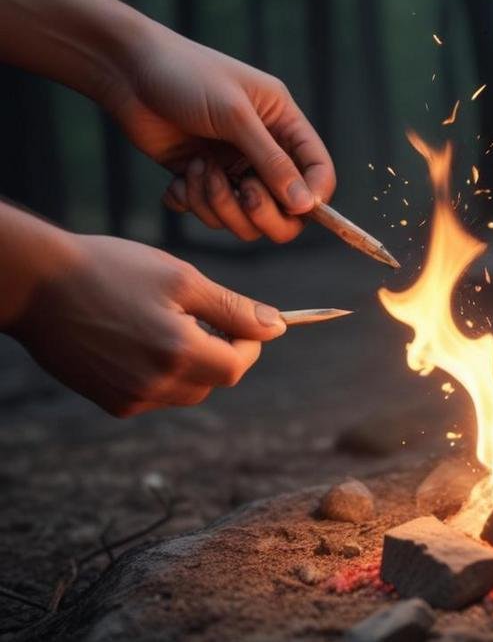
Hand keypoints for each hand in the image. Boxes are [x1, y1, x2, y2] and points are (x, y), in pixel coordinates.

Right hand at [8, 234, 285, 416]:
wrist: (36, 285)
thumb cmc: (110, 270)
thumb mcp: (181, 279)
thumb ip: (233, 308)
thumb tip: (277, 326)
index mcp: (177, 352)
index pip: (237, 366)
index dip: (249, 344)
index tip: (244, 321)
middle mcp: (155, 385)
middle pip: (214, 380)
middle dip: (221, 351)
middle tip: (201, 314)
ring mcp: (130, 398)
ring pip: (187, 390)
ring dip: (193, 363)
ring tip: (167, 322)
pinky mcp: (110, 402)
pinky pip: (157, 395)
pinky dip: (164, 373)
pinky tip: (141, 339)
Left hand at [107, 30, 333, 241]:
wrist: (125, 69)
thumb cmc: (185, 77)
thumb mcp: (234, 115)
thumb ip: (272, 161)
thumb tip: (306, 205)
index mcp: (283, 125)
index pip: (318, 172)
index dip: (315, 197)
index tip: (296, 207)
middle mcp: (262, 151)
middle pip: (286, 211)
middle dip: (263, 211)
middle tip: (243, 194)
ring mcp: (231, 168)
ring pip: (245, 219)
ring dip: (219, 203)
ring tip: (197, 171)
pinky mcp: (200, 179)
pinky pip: (208, 214)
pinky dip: (192, 203)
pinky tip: (178, 180)